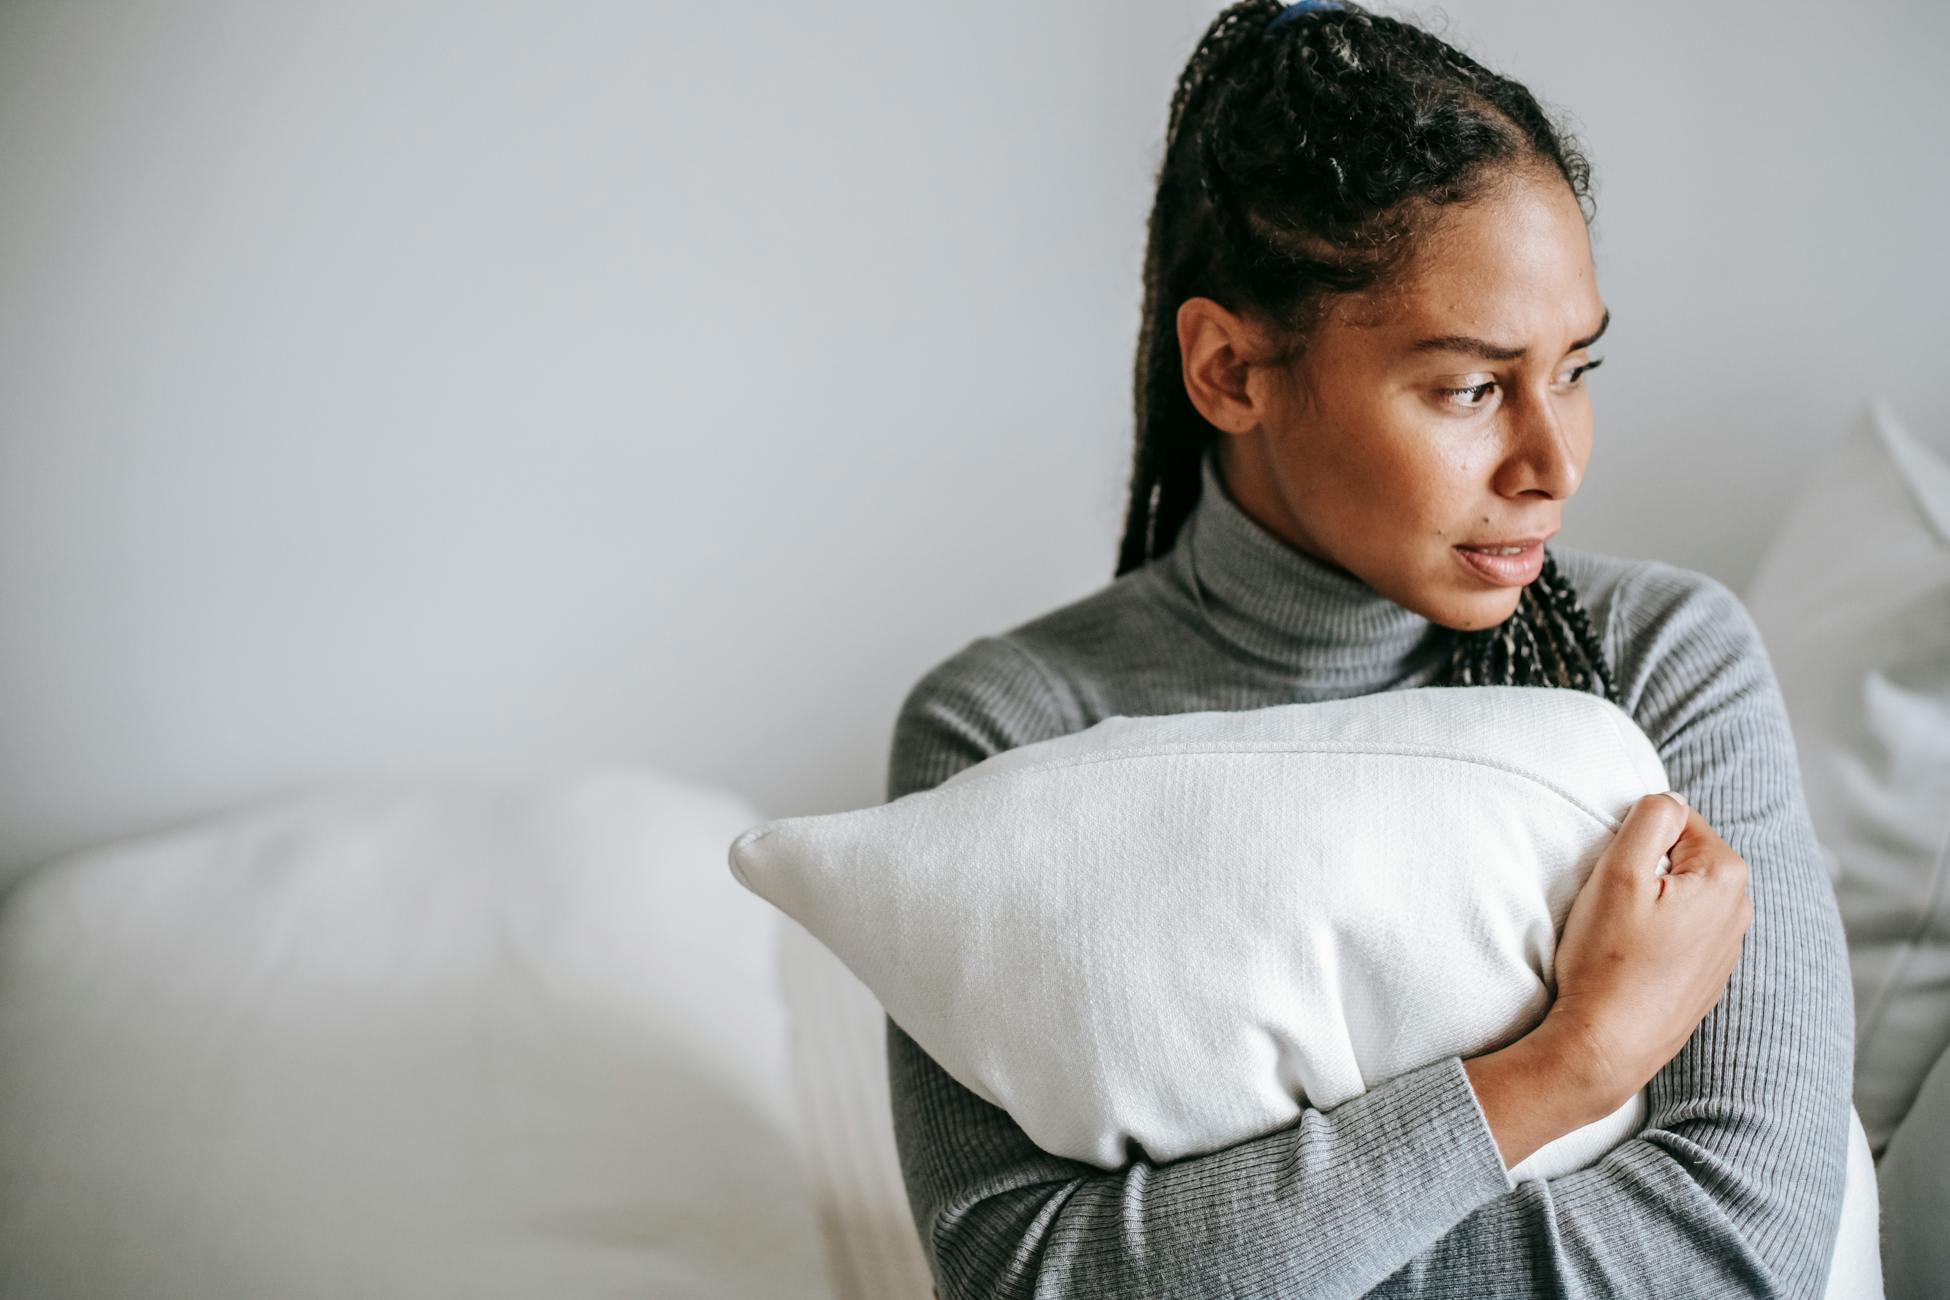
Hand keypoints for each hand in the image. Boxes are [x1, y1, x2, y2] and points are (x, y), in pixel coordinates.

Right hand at [1540, 792, 1754, 1111]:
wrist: (1607, 1046)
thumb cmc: (1608, 959)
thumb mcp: (1619, 871)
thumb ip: (1650, 818)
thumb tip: (1669, 799)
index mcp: (1726, 876)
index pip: (1676, 818)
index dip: (1634, 839)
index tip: (1614, 875)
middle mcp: (1740, 911)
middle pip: (1681, 857)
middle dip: (1644, 869)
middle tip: (1613, 904)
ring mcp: (1727, 949)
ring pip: (1680, 896)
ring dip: (1649, 903)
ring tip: (1620, 936)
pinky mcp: (1708, 979)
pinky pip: (1681, 933)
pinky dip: (1656, 937)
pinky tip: (1631, 962)